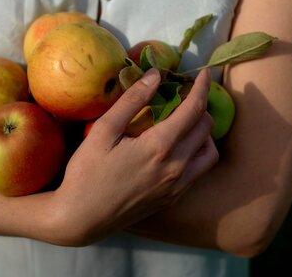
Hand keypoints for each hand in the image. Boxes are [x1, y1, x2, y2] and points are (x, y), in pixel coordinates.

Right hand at [53, 68, 218, 244]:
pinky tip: (179, 148)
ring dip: (205, 133)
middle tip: (186, 96)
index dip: (203, 87)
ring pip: (210, 153)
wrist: (81, 218)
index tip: (204, 73)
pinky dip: (199, 153)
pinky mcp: (173, 199)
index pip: (194, 109)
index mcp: (160, 146)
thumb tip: (154, 75)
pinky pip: (200, 171)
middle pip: (206, 128)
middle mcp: (176, 167)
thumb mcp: (104, 131)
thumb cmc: (87, 172)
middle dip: (202, 106)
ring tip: (186, 122)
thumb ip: (132, 101)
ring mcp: (177, 186)